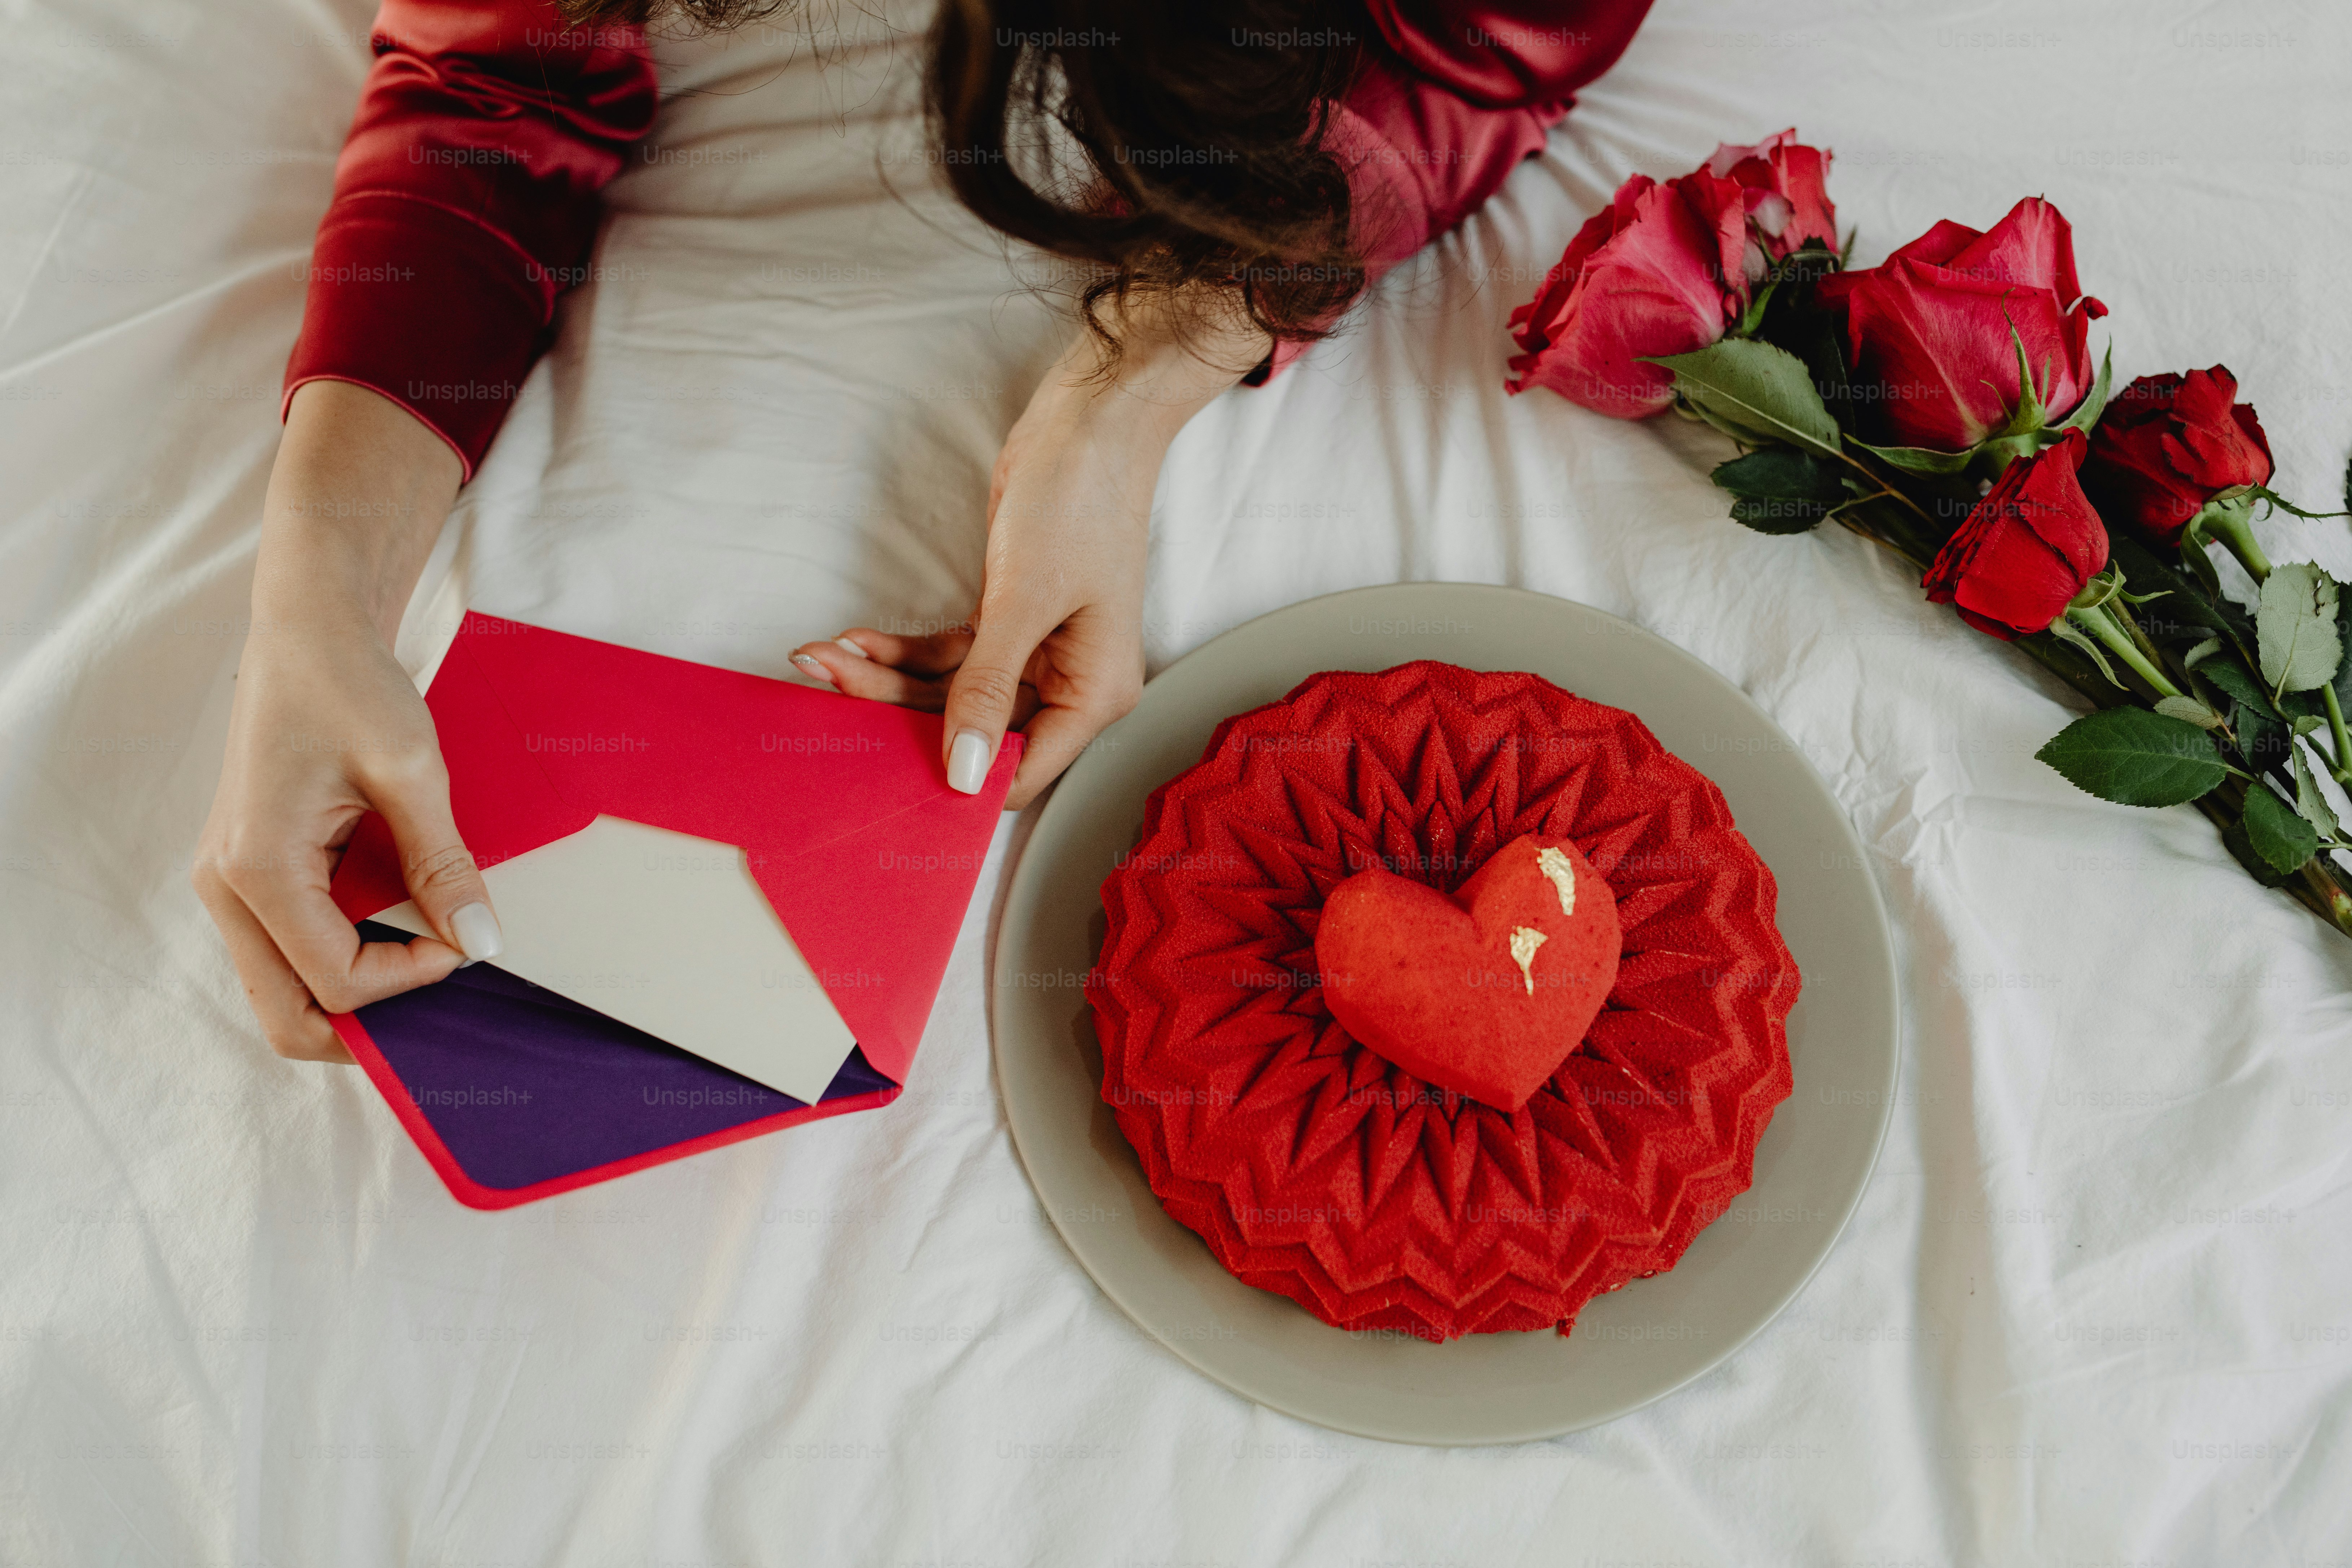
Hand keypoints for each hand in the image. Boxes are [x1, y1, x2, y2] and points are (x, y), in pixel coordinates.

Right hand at [191, 383, 497, 1060]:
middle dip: (367, 1027)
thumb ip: (442, 864)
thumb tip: (480, 942)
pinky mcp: (250, 876)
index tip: (463, 939)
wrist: (309, 634)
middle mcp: (225, 888)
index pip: (334, 979)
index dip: (409, 977)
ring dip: (356, 993)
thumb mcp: (411, 771)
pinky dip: (345, 958)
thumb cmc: (349, 686)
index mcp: (254, 868)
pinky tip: (398, 928)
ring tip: (425, 959)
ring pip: (285, 990)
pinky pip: (292, 950)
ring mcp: (231, 886)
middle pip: (287, 1015)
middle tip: (440, 994)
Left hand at [791, 297, 1268, 808]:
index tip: (884, 769)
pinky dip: (902, 651)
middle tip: (829, 681)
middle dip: (897, 713)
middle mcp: (1067, 685)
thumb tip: (966, 774)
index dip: (956, 778)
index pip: (1020, 772)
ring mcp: (1034, 654)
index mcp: (1093, 695)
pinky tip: (857, 638)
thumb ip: (988, 690)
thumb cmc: (1078, 503)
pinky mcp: (1005, 623)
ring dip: (886, 678)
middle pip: (973, 733)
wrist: (1087, 424)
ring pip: (949, 694)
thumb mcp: (1027, 601)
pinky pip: (946, 658)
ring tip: (826, 654)